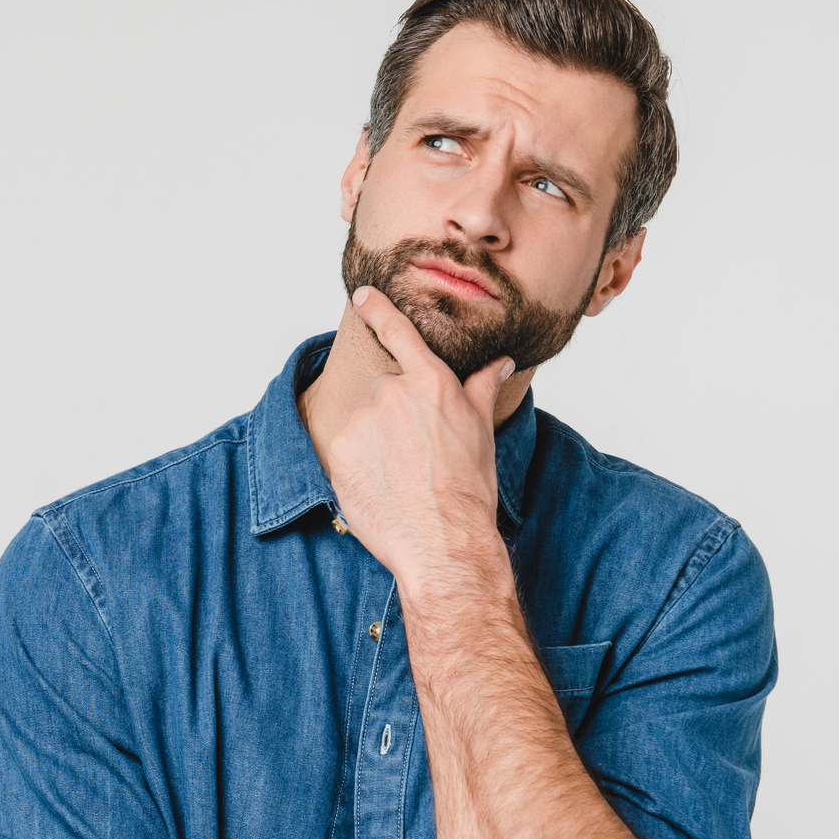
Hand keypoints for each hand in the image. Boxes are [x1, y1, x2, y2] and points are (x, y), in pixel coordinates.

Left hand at [323, 286, 514, 592]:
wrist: (442, 542)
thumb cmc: (469, 490)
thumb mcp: (481, 432)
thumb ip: (482, 388)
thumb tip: (502, 361)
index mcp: (430, 382)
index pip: (398, 332)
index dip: (377, 309)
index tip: (362, 296)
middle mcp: (391, 393)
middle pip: (384, 392)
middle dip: (394, 418)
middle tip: (416, 456)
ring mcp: (360, 422)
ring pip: (362, 423)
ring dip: (375, 443)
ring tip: (401, 476)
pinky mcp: (337, 451)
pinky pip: (345, 450)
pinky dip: (358, 465)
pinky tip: (381, 487)